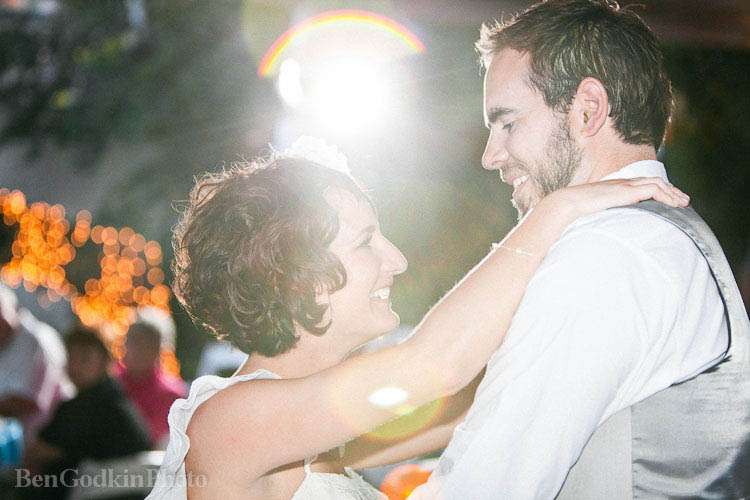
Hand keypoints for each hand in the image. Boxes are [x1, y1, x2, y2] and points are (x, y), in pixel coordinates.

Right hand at [547, 177, 689, 218]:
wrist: (567, 204)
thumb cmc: (575, 212)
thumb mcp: (594, 213)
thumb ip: (604, 217)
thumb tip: (606, 232)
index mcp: (615, 187)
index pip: (642, 184)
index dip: (658, 191)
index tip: (668, 200)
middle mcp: (622, 183)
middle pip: (653, 181)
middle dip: (671, 190)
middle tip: (683, 201)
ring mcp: (626, 185)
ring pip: (657, 183)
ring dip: (673, 193)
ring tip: (683, 203)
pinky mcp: (628, 191)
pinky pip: (655, 189)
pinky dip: (667, 196)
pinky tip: (674, 204)